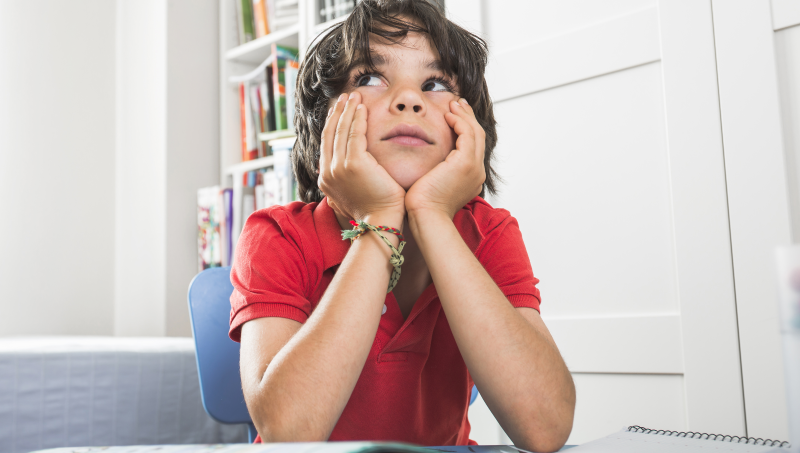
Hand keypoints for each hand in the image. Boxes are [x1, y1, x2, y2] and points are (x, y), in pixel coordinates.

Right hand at [318, 92, 406, 225]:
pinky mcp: (353, 164)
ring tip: (354, 96)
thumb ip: (345, 182)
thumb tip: (341, 176)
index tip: (339, 110)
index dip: (332, 124)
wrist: (381, 222)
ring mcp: (338, 168)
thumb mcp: (351, 196)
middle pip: (330, 133)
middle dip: (338, 112)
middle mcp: (328, 172)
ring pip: (342, 131)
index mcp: (326, 180)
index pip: (326, 144)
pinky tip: (363, 108)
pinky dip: (358, 118)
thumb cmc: (374, 211)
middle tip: (345, 96)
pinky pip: (355, 134)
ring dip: (348, 110)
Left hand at [405, 98, 485, 219]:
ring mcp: (474, 167)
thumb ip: (436, 171)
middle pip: (478, 137)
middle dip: (468, 117)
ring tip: (452, 103)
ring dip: (463, 115)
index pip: (473, 147)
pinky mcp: (465, 162)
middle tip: (457, 103)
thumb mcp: (433, 184)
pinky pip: (467, 133)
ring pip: (475, 132)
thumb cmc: (423, 206)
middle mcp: (477, 172)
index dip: (466, 128)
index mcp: (471, 178)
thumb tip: (428, 163)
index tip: (454, 115)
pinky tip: (447, 115)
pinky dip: (459, 121)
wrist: (426, 216)